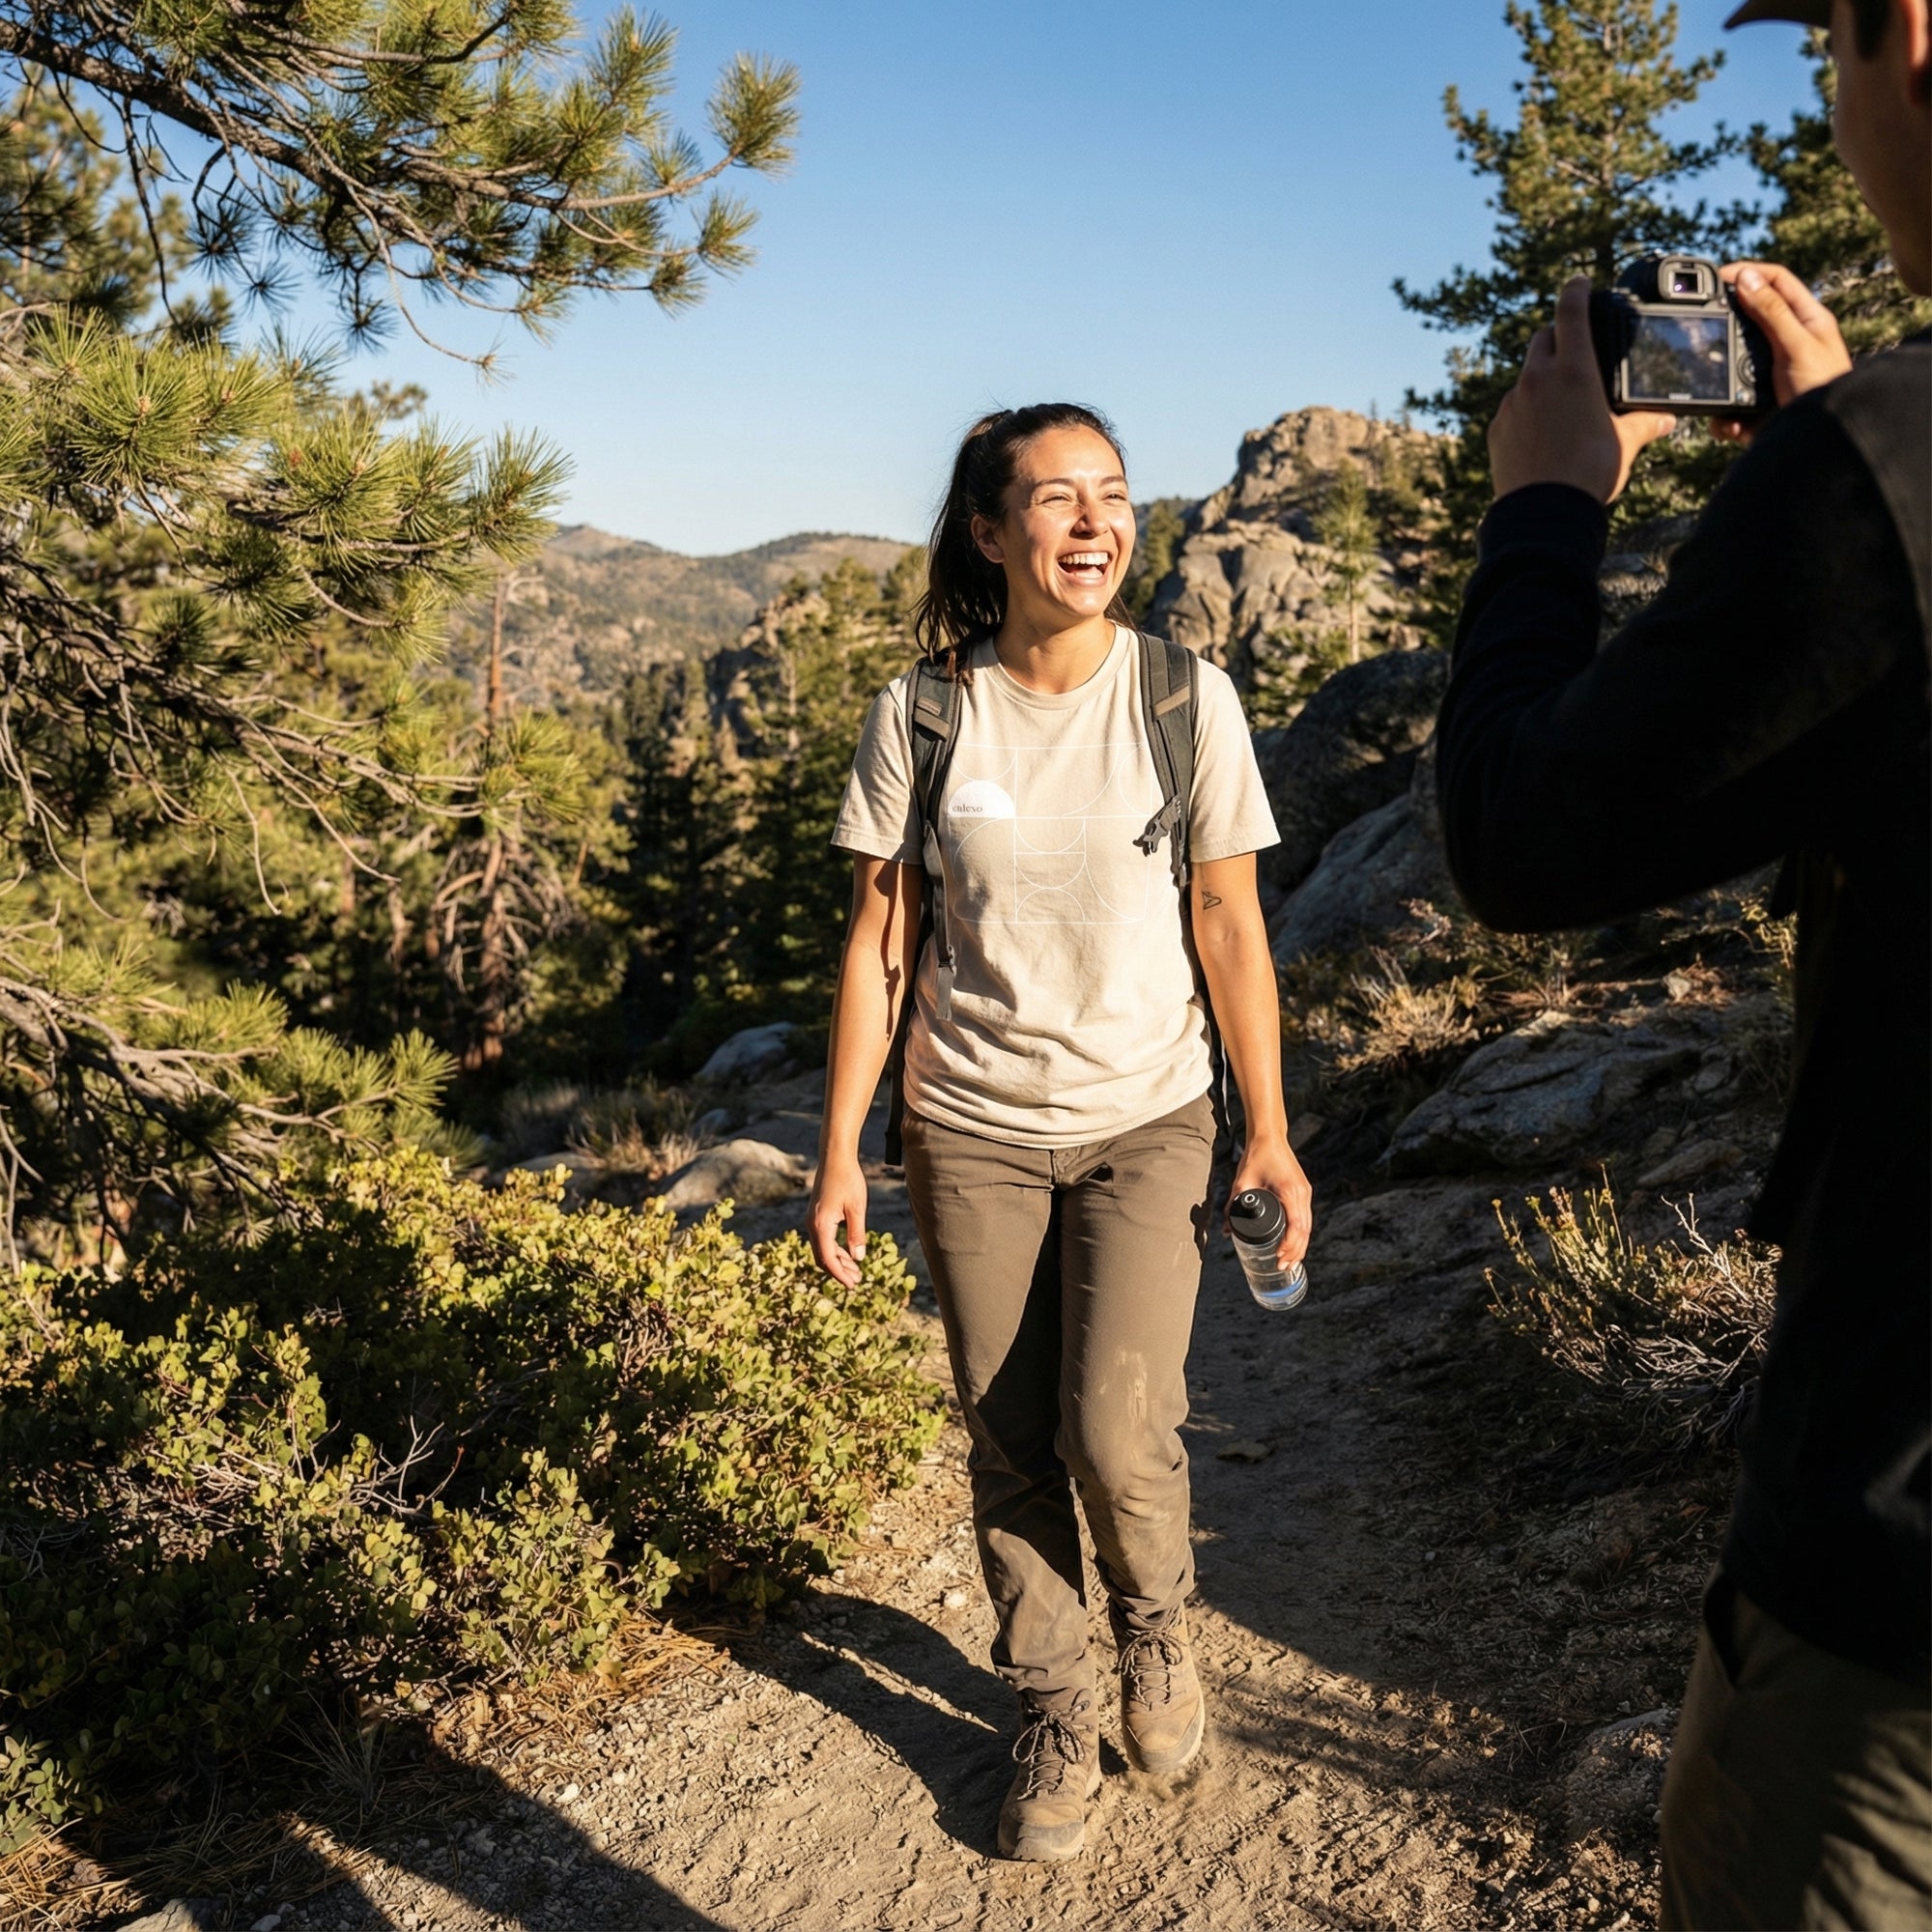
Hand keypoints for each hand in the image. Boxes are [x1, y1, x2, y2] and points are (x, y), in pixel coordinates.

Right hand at [807, 1149, 867, 1286]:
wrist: (835, 1158)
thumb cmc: (848, 1180)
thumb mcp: (856, 1208)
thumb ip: (856, 1234)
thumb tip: (858, 1259)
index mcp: (821, 1225)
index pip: (828, 1259)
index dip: (840, 1275)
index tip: (853, 1285)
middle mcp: (812, 1225)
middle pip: (822, 1258)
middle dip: (839, 1271)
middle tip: (857, 1281)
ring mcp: (812, 1220)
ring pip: (822, 1249)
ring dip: (838, 1261)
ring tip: (855, 1271)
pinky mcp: (816, 1216)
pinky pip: (823, 1240)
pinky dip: (835, 1250)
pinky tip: (848, 1254)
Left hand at [1226, 1133, 1312, 1266]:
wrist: (1269, 1136)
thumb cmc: (1256, 1156)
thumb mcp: (1242, 1182)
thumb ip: (1232, 1205)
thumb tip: (1225, 1229)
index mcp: (1290, 1192)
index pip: (1295, 1226)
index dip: (1289, 1245)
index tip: (1279, 1258)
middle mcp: (1302, 1194)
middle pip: (1305, 1231)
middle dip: (1295, 1252)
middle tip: (1283, 1268)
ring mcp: (1305, 1193)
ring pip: (1308, 1226)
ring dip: (1300, 1245)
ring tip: (1290, 1262)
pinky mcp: (1303, 1191)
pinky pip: (1305, 1218)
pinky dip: (1301, 1234)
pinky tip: (1294, 1245)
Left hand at [1488, 276, 1675, 502]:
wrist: (1543, 513)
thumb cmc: (1590, 473)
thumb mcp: (1625, 444)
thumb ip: (1644, 424)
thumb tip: (1666, 420)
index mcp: (1573, 370)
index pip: (1571, 311)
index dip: (1576, 290)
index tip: (1580, 282)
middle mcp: (1536, 379)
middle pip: (1543, 337)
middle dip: (1558, 335)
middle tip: (1574, 347)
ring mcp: (1512, 403)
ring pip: (1526, 376)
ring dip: (1541, 378)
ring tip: (1561, 403)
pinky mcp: (1496, 429)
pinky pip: (1512, 409)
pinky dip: (1526, 411)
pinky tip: (1540, 434)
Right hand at [1711, 262, 1851, 443]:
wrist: (1821, 441)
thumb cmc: (1823, 388)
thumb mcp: (1796, 344)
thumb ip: (1770, 311)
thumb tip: (1745, 278)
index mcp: (1805, 319)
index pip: (1776, 280)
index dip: (1748, 272)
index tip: (1718, 276)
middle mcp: (1787, 341)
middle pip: (1749, 317)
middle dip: (1726, 322)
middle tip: (1702, 321)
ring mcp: (1770, 373)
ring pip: (1731, 362)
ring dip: (1720, 376)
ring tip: (1713, 382)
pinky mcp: (1756, 404)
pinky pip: (1729, 402)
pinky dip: (1724, 417)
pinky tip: (1730, 423)